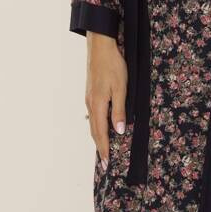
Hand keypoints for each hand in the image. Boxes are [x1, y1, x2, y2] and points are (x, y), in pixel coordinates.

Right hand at [85, 32, 127, 170]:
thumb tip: (119, 131)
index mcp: (98, 105)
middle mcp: (90, 104)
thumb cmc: (113, 65)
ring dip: (98, 137)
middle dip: (100, 148)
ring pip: (93, 123)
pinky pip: (93, 115)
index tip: (107, 164)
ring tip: (104, 149)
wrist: (100, 47)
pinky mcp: (90, 93)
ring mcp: (89, 98)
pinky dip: (97, 126)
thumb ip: (120, 110)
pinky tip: (101, 127)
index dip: (105, 149)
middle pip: (94, 131)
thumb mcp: (121, 88)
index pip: (101, 133)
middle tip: (105, 164)